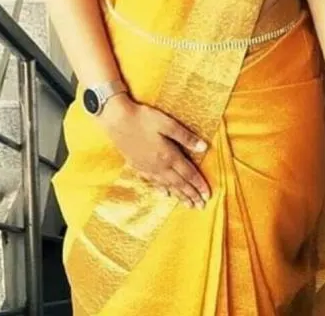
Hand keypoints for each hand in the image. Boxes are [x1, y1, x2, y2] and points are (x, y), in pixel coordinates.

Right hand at [100, 94, 211, 209]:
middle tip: (201, 206)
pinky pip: (152, 182)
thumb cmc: (143, 118)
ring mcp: (147, 167)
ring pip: (166, 186)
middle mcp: (159, 165)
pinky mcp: (137, 166)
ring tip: (188, 205)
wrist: (116, 120)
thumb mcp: (168, 123)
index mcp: (169, 155)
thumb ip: (185, 137)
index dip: (199, 184)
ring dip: (179, 196)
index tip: (208, 195)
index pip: (188, 173)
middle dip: (191, 195)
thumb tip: (203, 148)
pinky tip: (164, 194)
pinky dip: (161, 190)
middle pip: (179, 183)